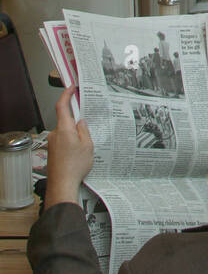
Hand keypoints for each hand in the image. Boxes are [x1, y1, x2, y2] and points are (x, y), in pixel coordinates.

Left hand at [44, 86, 93, 208]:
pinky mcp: (52, 152)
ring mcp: (52, 143)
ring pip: (65, 132)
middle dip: (77, 121)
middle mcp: (55, 134)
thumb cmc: (74, 167)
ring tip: (86, 146)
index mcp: (64, 129)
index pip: (62, 106)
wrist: (62, 185)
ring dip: (75, 135)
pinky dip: (71, 143)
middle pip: (65, 120)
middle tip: (89, 126)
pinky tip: (79, 153)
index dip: (66, 95)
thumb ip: (84, 130)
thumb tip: (81, 122)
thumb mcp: (87, 145)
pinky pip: (63, 141)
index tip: (71, 88)